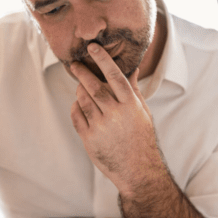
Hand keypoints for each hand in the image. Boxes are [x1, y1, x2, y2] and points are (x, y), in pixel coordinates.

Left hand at [69, 43, 160, 191]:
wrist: (137, 170)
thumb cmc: (142, 138)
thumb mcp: (143, 112)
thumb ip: (134, 90)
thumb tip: (132, 68)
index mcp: (130, 104)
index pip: (114, 75)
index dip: (102, 59)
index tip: (92, 47)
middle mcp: (115, 114)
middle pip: (93, 86)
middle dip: (82, 72)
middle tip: (75, 64)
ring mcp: (101, 126)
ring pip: (82, 99)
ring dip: (79, 90)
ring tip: (80, 86)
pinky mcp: (89, 138)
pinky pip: (76, 116)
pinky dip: (75, 107)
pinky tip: (78, 104)